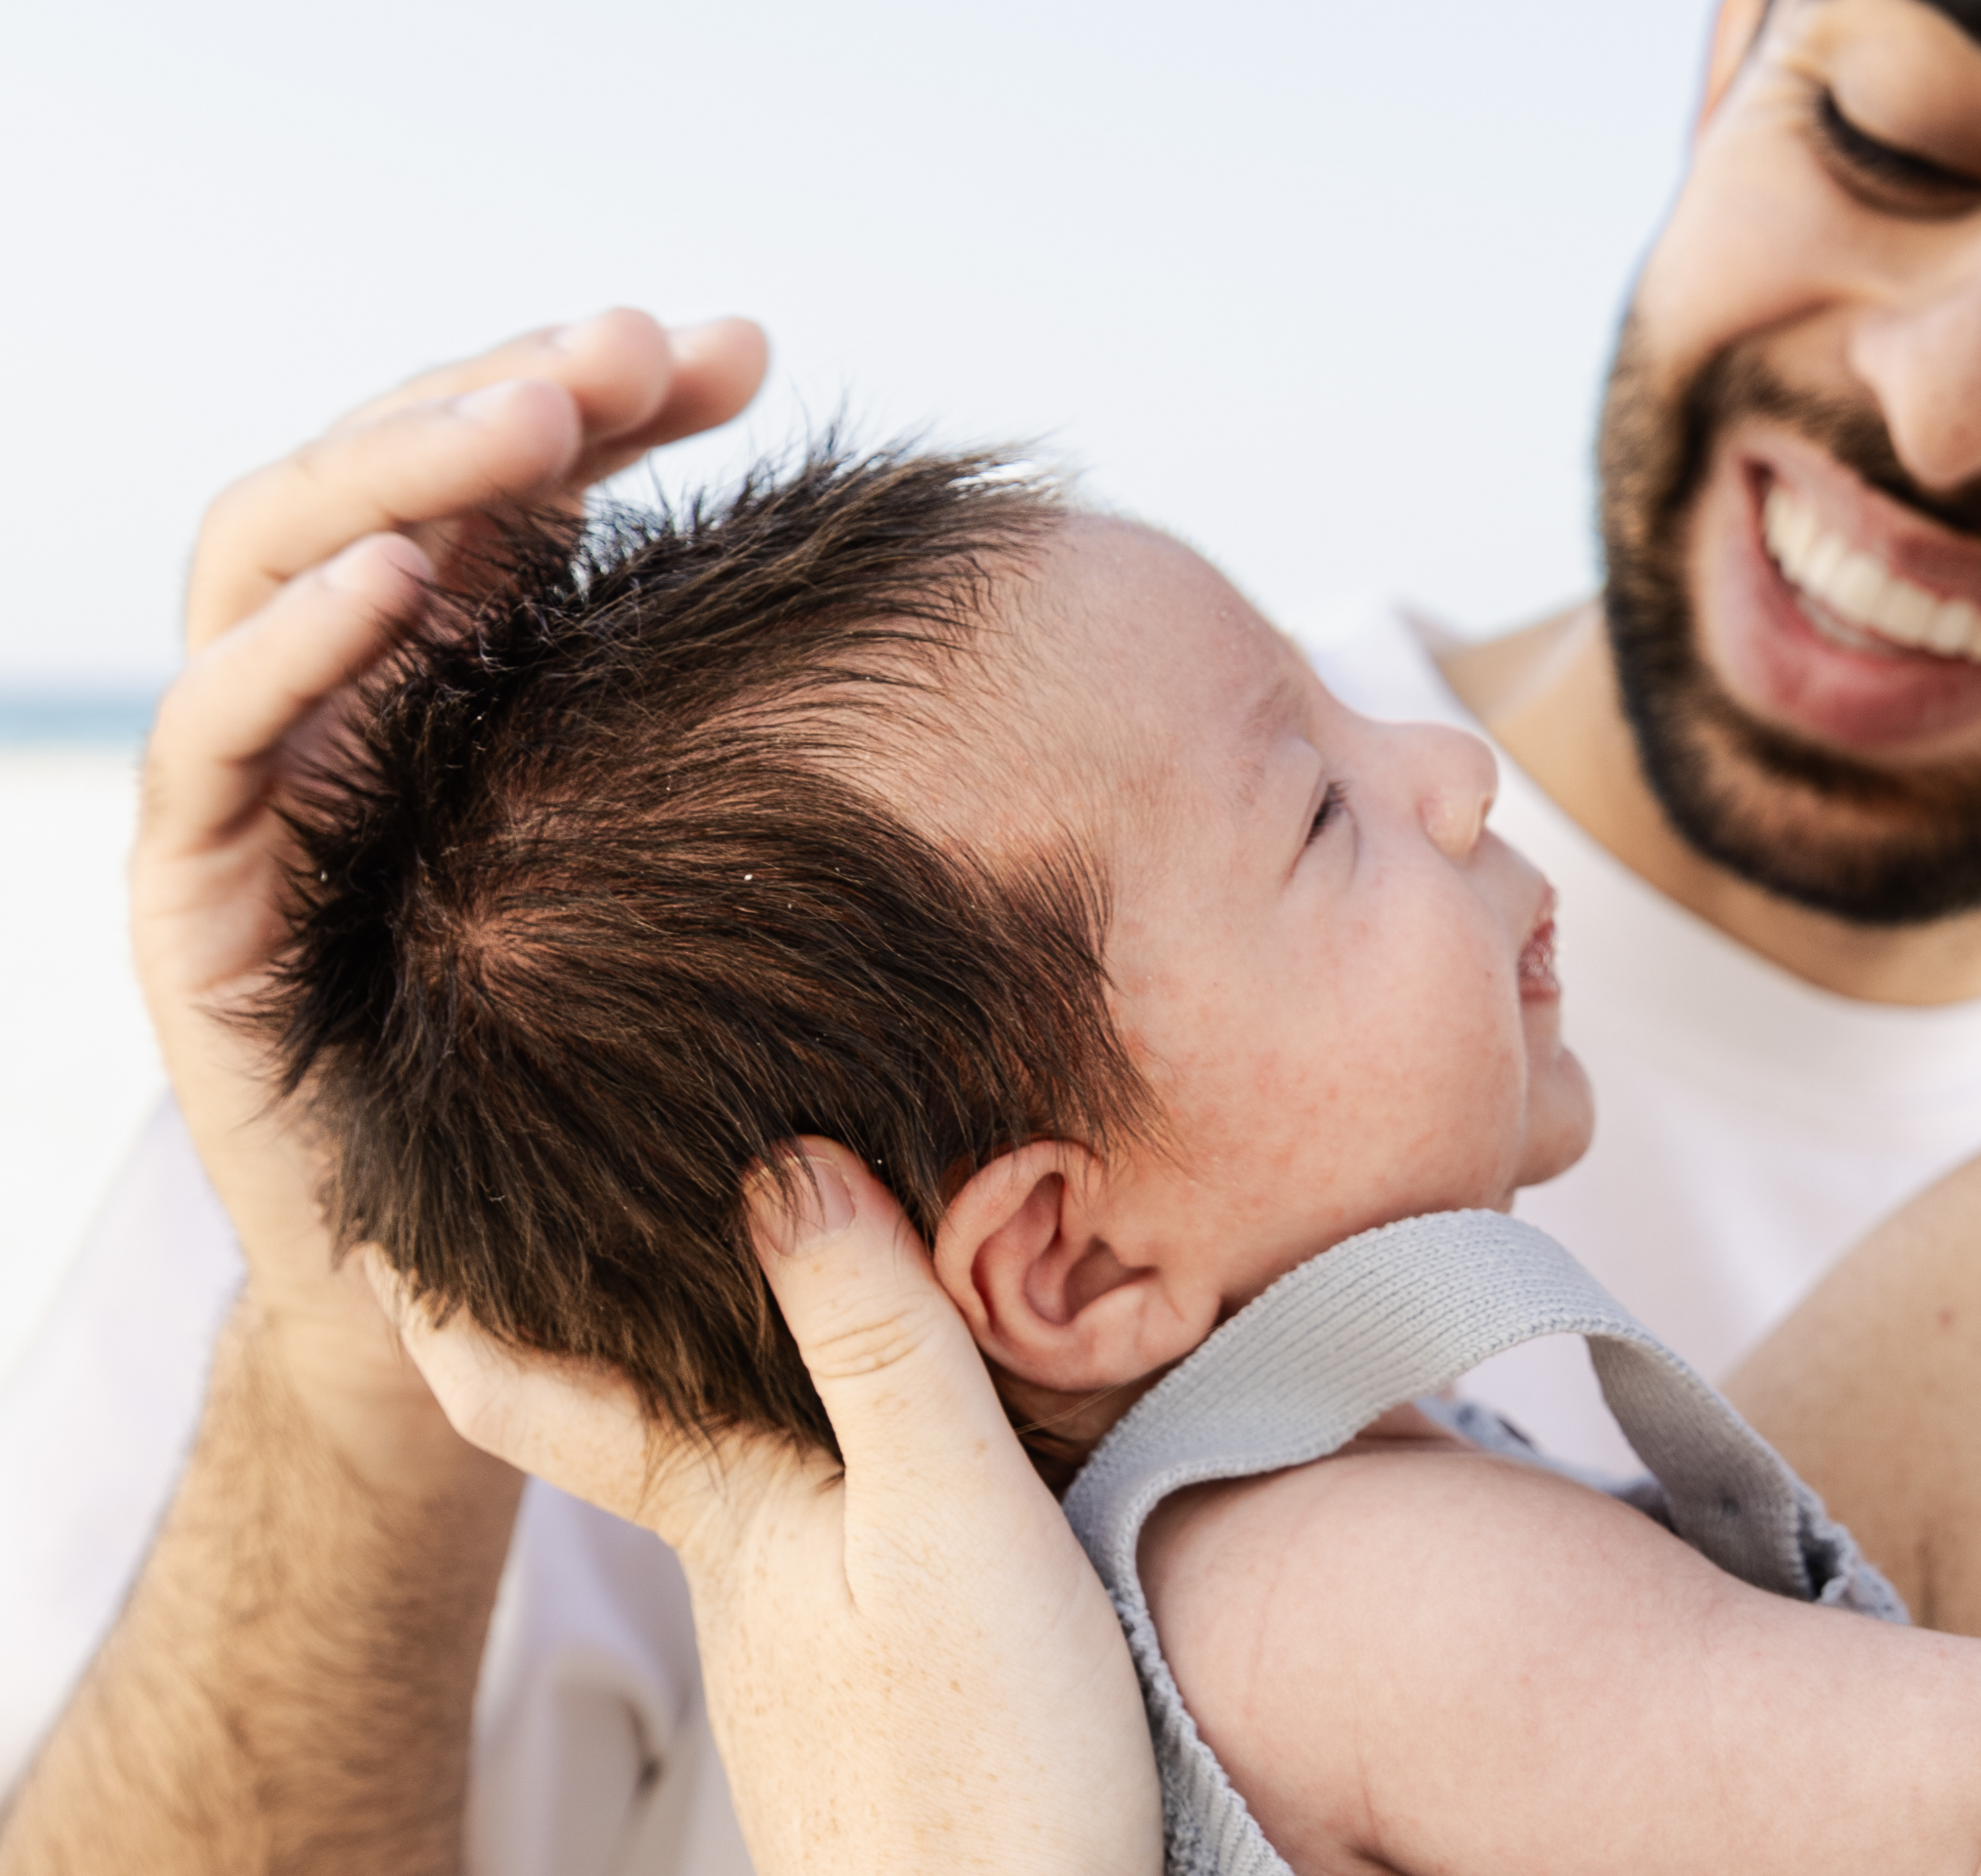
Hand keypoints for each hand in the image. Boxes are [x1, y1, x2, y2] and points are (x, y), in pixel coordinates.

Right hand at [132, 313, 763, 1433]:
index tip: (747, 355)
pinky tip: (404, 583)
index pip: (517, 471)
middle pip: (394, 476)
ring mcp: (260, 778)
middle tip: (640, 346)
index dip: (617, 396)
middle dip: (513, 389)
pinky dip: (297, 639)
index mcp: (465, 661)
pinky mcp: (195, 890)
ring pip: (280, 556)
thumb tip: (936, 608)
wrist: (494, 1293)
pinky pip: (216, 731)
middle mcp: (349, 690)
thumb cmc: (627, 1074)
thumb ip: (757, 730)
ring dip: (405, 467)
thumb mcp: (703, 863)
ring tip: (539, 418)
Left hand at [373, 1139, 1160, 1875]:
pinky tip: (882, 1439)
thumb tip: (783, 1166)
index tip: (396, 1200)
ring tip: (779, 1265)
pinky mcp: (861, 1692)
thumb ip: (874, 1344)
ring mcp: (790, 1646)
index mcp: (721, 1513)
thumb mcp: (946, 1513)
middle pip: (635, 1419)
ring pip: (730, 1474)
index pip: (522, 1392)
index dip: (447, 1299)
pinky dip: (815, 1452)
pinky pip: (809, 1534)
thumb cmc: (983, 1755)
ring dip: (730, 1377)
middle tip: (608, 1184)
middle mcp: (732, 1575)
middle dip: (614, 1308)